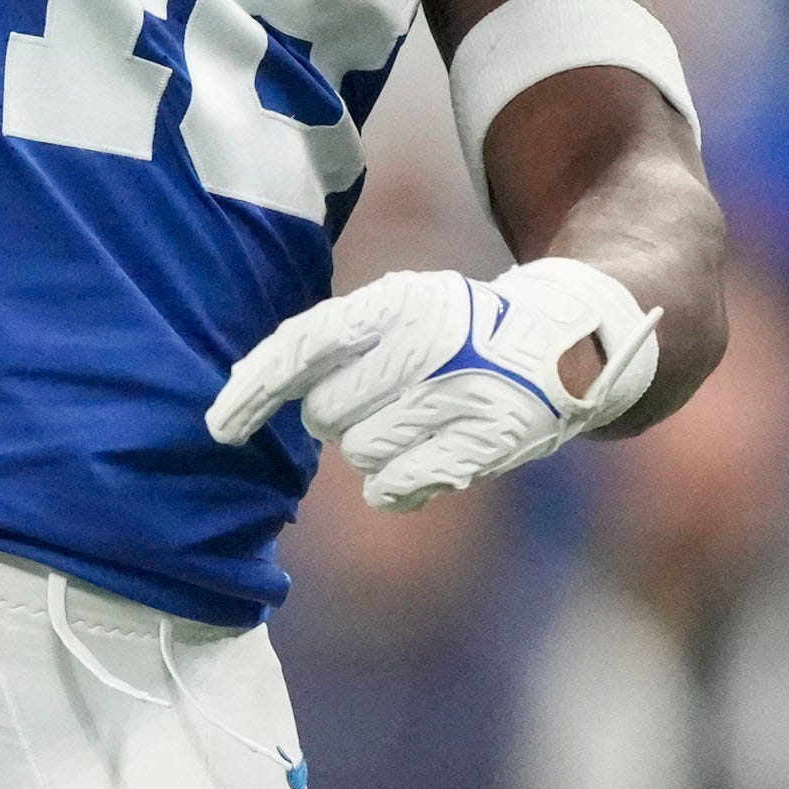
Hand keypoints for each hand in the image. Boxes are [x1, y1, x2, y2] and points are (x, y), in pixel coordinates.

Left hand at [206, 258, 658, 510]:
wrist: (569, 339)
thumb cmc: (457, 330)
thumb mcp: (397, 310)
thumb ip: (330, 344)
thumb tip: (246, 391)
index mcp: (398, 300)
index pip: (302, 345)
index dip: (253, 390)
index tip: (219, 427)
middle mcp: (429, 341)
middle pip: (326, 414)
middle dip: (338, 417)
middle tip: (384, 398)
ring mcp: (465, 393)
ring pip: (361, 454)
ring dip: (374, 450)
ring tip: (418, 421)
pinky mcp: (492, 441)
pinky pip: (397, 487)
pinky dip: (397, 485)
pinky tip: (425, 459)